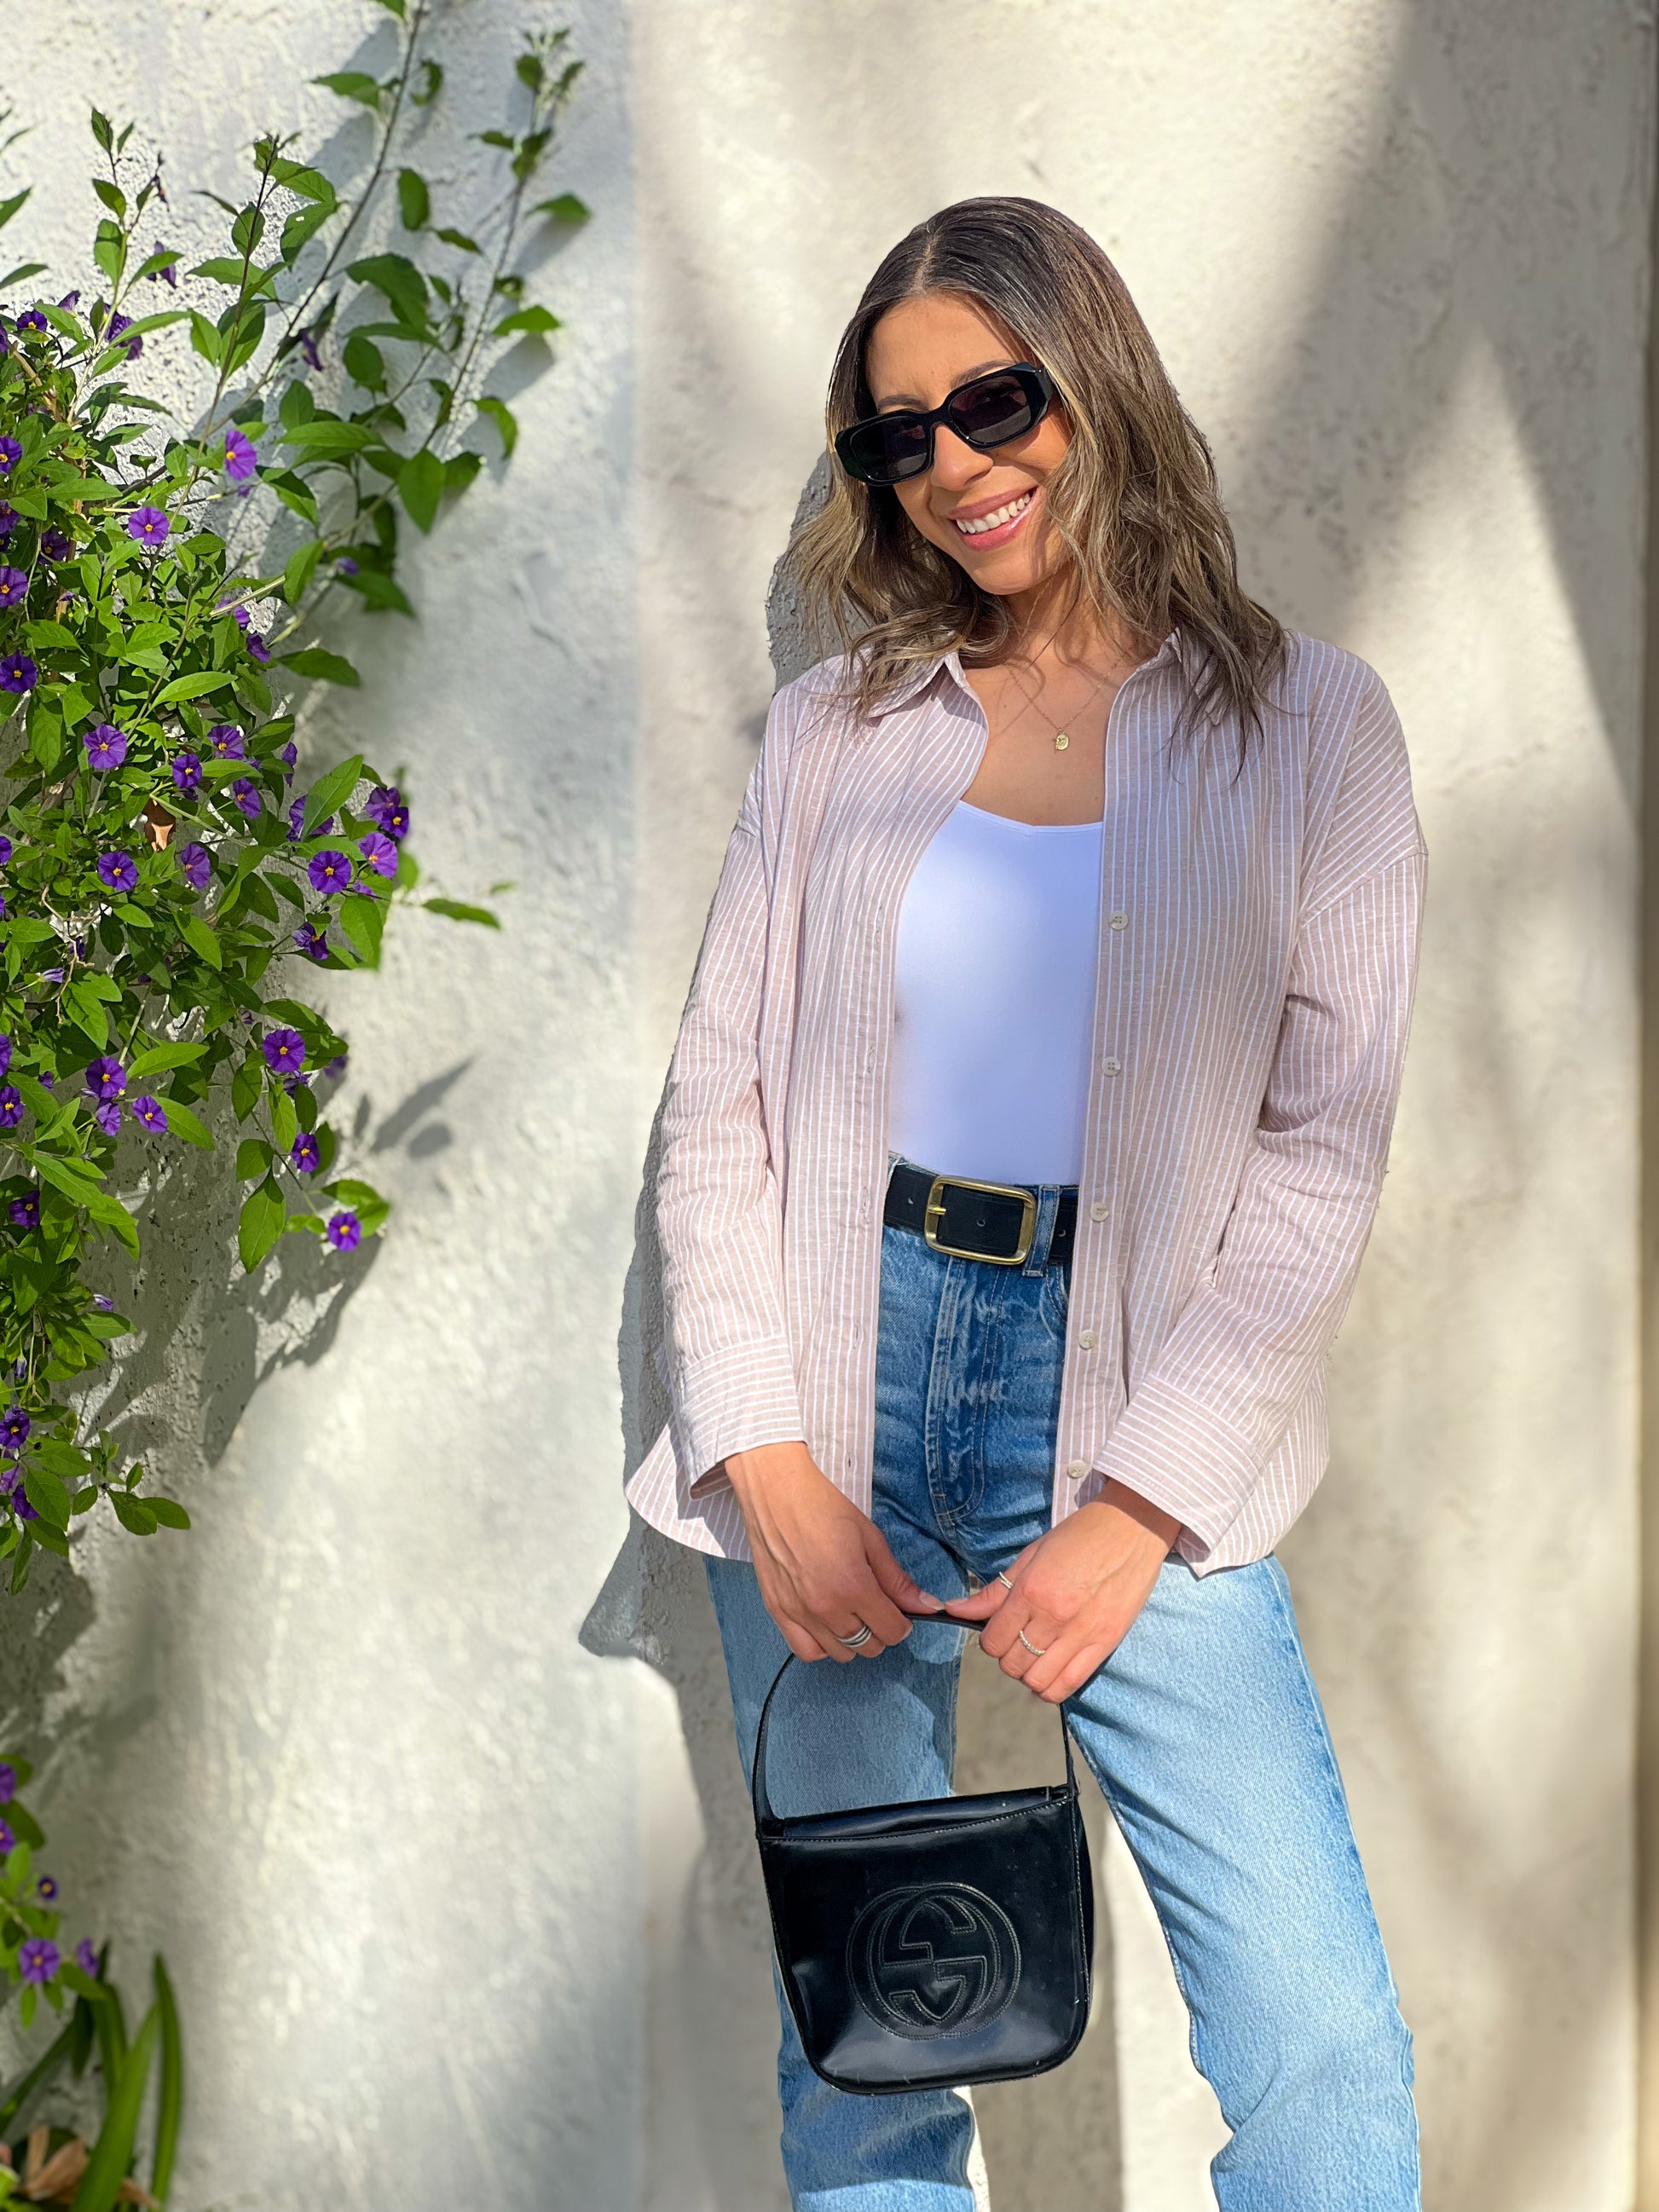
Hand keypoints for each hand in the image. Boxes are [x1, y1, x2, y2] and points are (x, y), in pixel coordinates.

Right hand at [723, 1440, 943, 1663]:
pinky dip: (822, 1645)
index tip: (899, 1611)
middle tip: (876, 1606)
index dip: (902, 1623)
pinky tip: (827, 1624)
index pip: (891, 1631)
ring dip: (853, 1638)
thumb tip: (928, 1606)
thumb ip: (897, 1579)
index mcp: (854, 1586)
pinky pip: (806, 1651)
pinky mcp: (777, 1612)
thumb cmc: (824, 1508)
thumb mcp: (870, 1538)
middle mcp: (826, 1607)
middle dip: (880, 1630)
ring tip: (851, 1612)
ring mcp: (799, 1613)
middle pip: (868, 1646)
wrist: (776, 1493)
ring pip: (840, 1653)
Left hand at [944, 1481, 1179, 1702]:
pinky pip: (1070, 1684)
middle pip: (1013, 1664)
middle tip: (1018, 1641)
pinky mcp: (1106, 1643)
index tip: (999, 1630)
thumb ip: (995, 1590)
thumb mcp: (1031, 1555)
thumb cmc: (1079, 1535)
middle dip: (1008, 1657)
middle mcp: (1054, 1616)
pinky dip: (1054, 1688)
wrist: (1132, 1526)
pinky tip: (1051, 1672)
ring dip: (1030, 1673)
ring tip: (1036, 1656)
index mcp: (1031, 1591)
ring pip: (1038, 1681)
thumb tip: (953, 1609)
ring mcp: (1082, 1633)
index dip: (990, 1640)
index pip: (993, 1640)